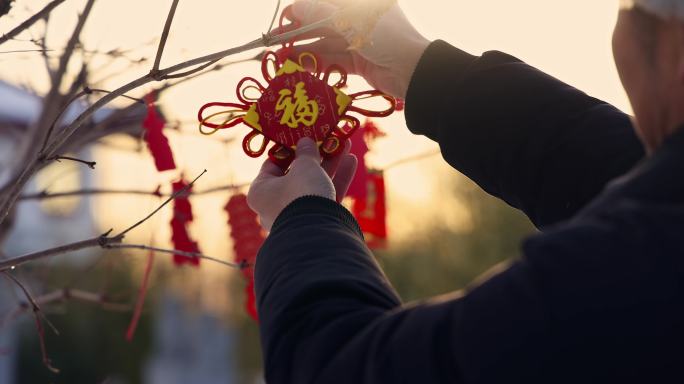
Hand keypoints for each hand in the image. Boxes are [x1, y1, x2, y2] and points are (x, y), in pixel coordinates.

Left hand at [247, 138, 357, 230]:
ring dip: (331, 164)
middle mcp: (275, 205)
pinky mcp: (316, 221)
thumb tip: (305, 141)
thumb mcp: (304, 166)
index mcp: (261, 190)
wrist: (318, 231)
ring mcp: (296, 214)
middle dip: (316, 155)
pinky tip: (352, 161)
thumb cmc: (301, 193)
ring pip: (314, 184)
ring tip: (345, 144)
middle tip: (328, 138)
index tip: (302, 137)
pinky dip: (337, 180)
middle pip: (297, 174)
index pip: (272, 165)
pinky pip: (325, 196)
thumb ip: (306, 152)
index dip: (289, 149)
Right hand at [286, 0, 429, 98]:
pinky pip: (333, 60)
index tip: (282, 21)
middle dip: (298, 34)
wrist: (413, 70)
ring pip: (324, 44)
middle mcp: (357, 19)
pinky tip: (299, 67)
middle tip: (274, 44)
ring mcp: (357, 41)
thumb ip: (320, 14)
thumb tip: (295, 7)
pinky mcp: (359, 62)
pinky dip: (316, 63)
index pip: (322, 3)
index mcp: (358, 3)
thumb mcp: (349, 20)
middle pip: (321, 24)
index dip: (301, 11)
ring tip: (281, 59)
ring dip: (303, 51)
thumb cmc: (386, 36)